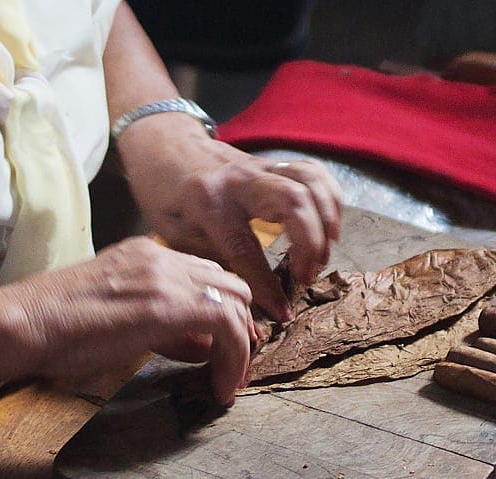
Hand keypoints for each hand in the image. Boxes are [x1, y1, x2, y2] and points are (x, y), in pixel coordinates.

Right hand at [0, 237, 257, 404]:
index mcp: (147, 254)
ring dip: (241, 347)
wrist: (24, 323)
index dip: (225, 312)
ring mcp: (166, 277)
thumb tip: (204, 347)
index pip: (207, 275)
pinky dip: (234, 359)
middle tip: (236, 365)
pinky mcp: (169, 303)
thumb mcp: (124, 319)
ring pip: (236, 304)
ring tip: (231, 382)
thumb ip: (167, 327)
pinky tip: (223, 386)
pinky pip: (227, 326)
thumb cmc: (59, 328)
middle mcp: (161, 258)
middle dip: (242, 327)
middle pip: (231, 285)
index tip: (226, 347)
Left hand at [116, 115, 342, 321]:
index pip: (246, 249)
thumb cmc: (167, 201)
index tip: (283, 312)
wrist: (164, 150)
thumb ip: (213, 267)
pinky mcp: (275, 163)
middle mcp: (239, 180)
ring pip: (310, 181)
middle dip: (310, 242)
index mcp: (207, 203)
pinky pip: (315, 173)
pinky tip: (329, 226)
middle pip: (293, 201)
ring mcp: (261, 167)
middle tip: (307, 273)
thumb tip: (244, 312)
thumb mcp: (177, 239)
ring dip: (327, 218)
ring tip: (324, 251)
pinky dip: (330, 199)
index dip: (267, 285)